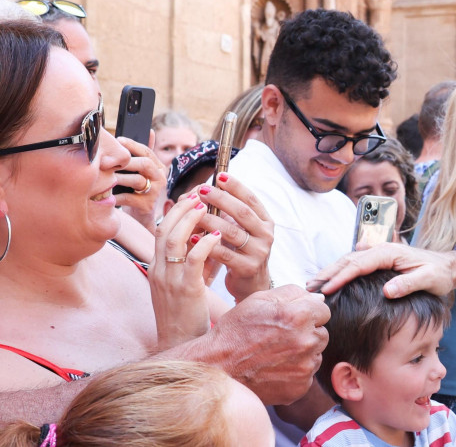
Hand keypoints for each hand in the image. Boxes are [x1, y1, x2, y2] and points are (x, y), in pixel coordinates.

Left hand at [114, 134, 166, 230]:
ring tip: (104, 176)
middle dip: (125, 162)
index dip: (132, 145)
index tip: (118, 140)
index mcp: (159, 167)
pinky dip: (116, 196)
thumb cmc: (137, 190)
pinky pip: (129, 197)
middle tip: (107, 160)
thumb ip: (144, 153)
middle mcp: (161, 178)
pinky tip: (105, 194)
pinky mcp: (147, 205)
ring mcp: (155, 192)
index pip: (147, 151)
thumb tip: (150, 130)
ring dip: (118, 178)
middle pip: (144, 164)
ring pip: (137, 180)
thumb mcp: (142, 171)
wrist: (141, 216)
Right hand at [151, 192, 222, 348]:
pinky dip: (204, 244)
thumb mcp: (185, 282)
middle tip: (199, 194)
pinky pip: (193, 261)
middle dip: (181, 208)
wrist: (179, 343)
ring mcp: (169, 280)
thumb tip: (207, 239)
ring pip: (174, 241)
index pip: (160, 231)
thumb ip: (193, 262)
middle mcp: (159, 271)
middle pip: (163, 230)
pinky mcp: (185, 290)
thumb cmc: (185, 313)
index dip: (174, 211)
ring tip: (206, 206)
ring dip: (190, 220)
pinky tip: (217, 236)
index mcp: (156, 268)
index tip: (191, 197)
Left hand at [193, 173, 274, 300]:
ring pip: (231, 232)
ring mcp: (259, 252)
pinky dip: (206, 245)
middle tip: (201, 190)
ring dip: (210, 221)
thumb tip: (207, 189)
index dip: (236, 186)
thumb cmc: (242, 252)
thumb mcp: (243, 230)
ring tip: (194, 213)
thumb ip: (231, 214)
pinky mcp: (247, 268)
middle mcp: (266, 235)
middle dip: (221, 199)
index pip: (251, 199)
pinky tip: (191, 238)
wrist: (252, 285)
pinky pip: (224, 254)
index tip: (220, 175)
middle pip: (242, 213)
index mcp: (265, 222)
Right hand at [201, 286, 329, 404]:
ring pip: (316, 354)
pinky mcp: (300, 387)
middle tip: (280, 338)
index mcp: (299, 317)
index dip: (306, 313)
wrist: (216, 369)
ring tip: (274, 354)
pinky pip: (307, 375)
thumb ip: (292, 294)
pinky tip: (274, 369)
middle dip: (307, 333)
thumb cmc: (235, 332)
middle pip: (322, 333)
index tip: (291, 320)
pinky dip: (295, 372)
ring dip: (302, 353)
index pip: (323, 310)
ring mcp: (305, 367)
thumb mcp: (258, 301)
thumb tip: (317, 297)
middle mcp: (307, 342)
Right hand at [312, 243, 455, 296]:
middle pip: (348, 260)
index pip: (359, 265)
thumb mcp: (429, 279)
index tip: (326, 290)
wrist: (447, 267)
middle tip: (309, 288)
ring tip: (312, 285)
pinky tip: (329, 281)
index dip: (341, 277)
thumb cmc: (439, 274)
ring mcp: (378, 254)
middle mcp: (381, 250)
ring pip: (348, 261)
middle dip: (327, 273)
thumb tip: (388, 292)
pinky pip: (355, 265)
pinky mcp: (378, 261)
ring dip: (330, 272)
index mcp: (389, 252)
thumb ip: (409, 284)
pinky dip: (339, 272)